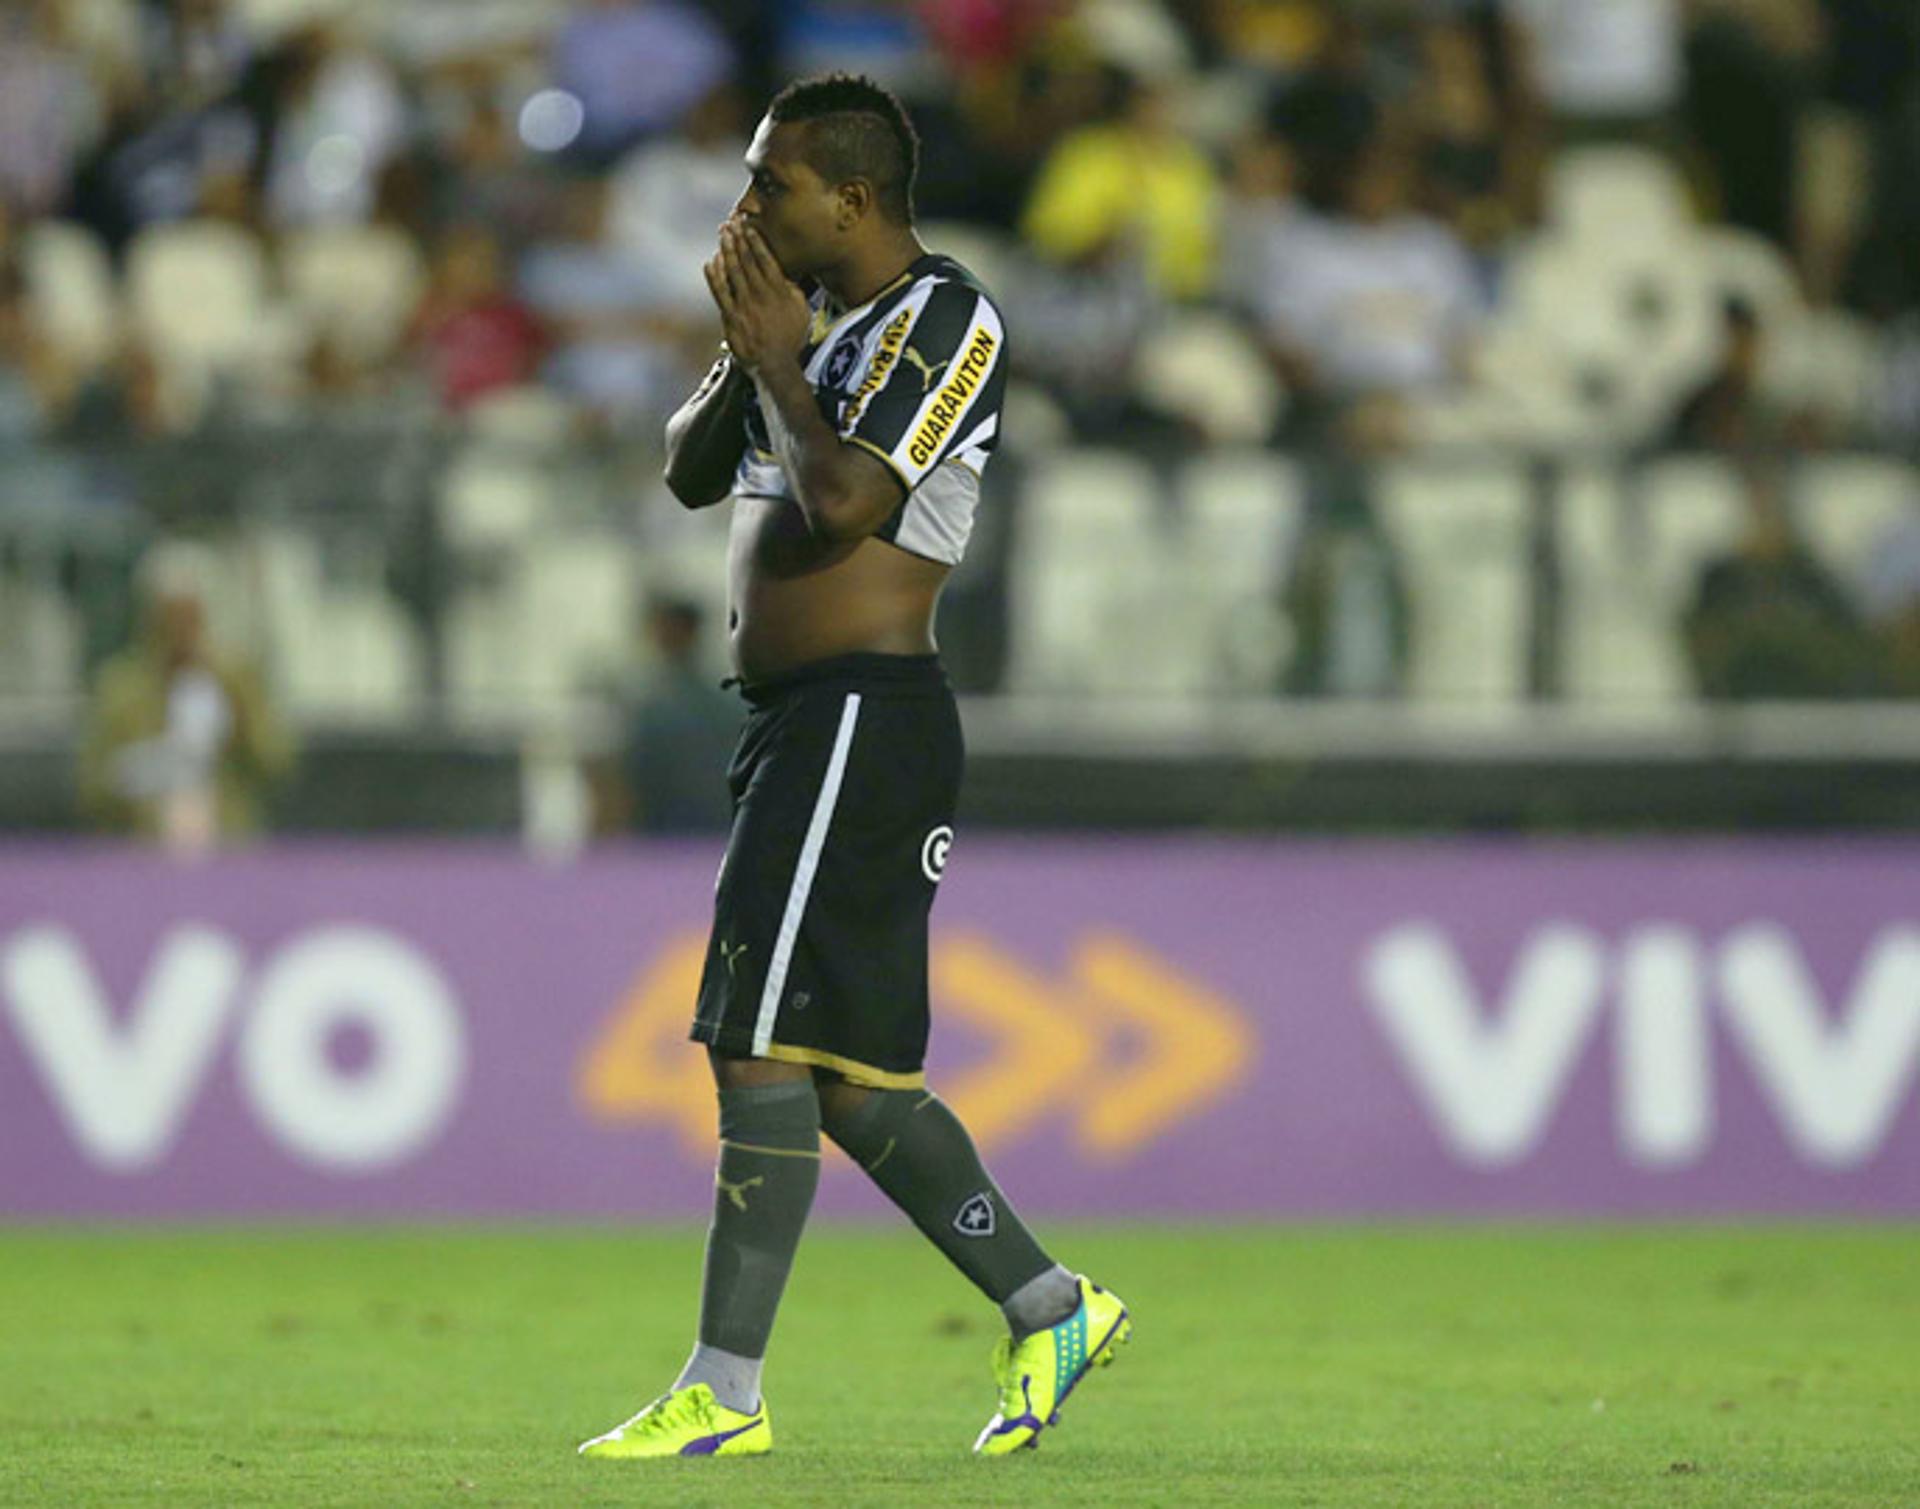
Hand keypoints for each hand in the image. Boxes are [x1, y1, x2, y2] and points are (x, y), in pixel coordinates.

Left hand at [703, 220, 809, 374]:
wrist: (775, 364)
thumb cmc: (791, 338)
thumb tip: (784, 275)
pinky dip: (714, 276)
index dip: (755, 241)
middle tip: (732, 223)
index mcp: (779, 291)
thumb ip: (793, 290)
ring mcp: (744, 305)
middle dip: (738, 239)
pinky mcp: (731, 317)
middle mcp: (760, 295)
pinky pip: (720, 292)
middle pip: (747, 260)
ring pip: (733, 272)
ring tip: (722, 235)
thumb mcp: (802, 311)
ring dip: (727, 250)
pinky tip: (710, 262)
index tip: (748, 226)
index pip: (765, 259)